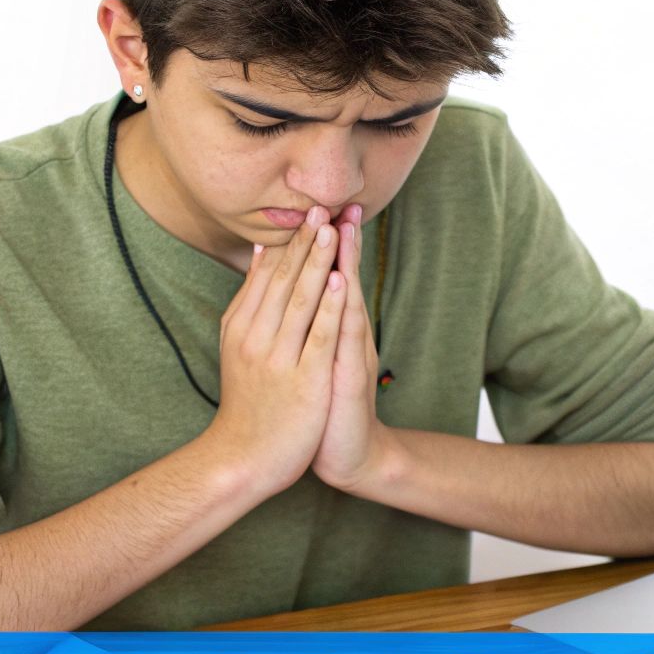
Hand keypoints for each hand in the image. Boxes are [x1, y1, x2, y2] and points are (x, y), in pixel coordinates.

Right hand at [201, 206, 347, 495]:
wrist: (243, 458)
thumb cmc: (248, 404)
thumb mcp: (240, 345)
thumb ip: (251, 301)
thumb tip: (260, 253)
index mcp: (241, 326)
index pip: (267, 275)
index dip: (290, 243)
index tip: (306, 211)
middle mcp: (255, 336)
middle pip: (283, 281)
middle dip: (304, 243)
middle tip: (321, 206)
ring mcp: (278, 358)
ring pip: (300, 301)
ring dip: (316, 263)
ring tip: (330, 229)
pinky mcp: (302, 380)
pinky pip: (317, 337)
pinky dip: (327, 307)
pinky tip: (338, 281)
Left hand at [313, 204, 397, 492]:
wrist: (350, 454)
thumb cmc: (328, 407)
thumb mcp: (319, 360)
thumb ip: (314, 327)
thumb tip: (302, 297)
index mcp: (336, 330)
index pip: (335, 277)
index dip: (334, 244)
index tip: (331, 206)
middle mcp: (348, 336)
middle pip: (345, 278)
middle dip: (342, 240)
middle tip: (341, 199)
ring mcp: (350, 353)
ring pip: (348, 298)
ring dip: (347, 260)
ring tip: (343, 224)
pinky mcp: (348, 375)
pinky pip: (346, 335)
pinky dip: (344, 307)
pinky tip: (345, 282)